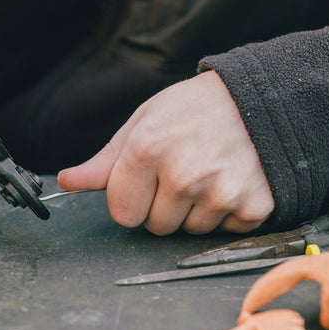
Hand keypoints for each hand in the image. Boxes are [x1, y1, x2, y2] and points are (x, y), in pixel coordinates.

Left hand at [57, 71, 274, 235]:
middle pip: (155, 226)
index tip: (147, 179)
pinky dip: (227, 213)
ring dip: (196, 211)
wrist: (261, 98)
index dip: (132, 198)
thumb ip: (105, 161)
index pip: (122, 213)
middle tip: (183, 171)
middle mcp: (183, 176)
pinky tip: (231, 181)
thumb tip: (67, 181)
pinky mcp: (253, 207)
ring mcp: (220, 193)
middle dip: (163, 206)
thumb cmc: (194, 110)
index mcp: (148, 150)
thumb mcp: (144, 122)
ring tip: (209, 172)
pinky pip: (224, 231)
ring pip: (190, 231)